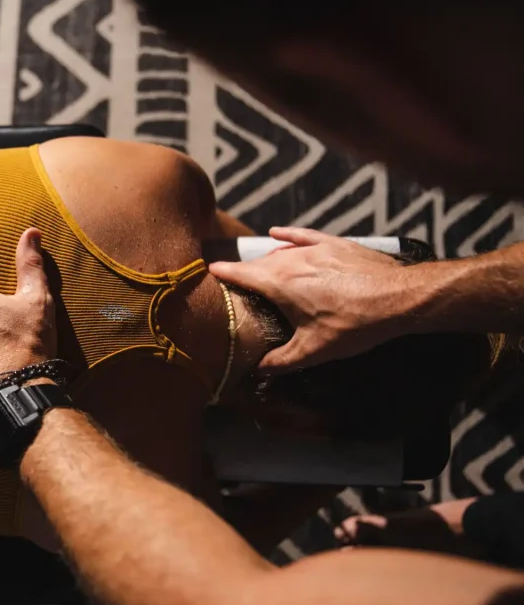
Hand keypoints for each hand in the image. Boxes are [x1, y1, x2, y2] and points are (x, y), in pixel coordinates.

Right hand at [208, 226, 408, 372]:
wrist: (398, 298)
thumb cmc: (353, 325)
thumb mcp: (313, 350)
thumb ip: (280, 361)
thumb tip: (257, 371)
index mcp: (279, 283)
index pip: (240, 273)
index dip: (221, 273)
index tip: (207, 272)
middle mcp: (290, 260)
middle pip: (258, 264)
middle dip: (243, 273)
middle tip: (233, 286)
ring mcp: (313, 249)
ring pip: (279, 253)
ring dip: (265, 262)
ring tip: (257, 272)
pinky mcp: (334, 244)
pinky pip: (303, 236)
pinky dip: (287, 235)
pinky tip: (277, 233)